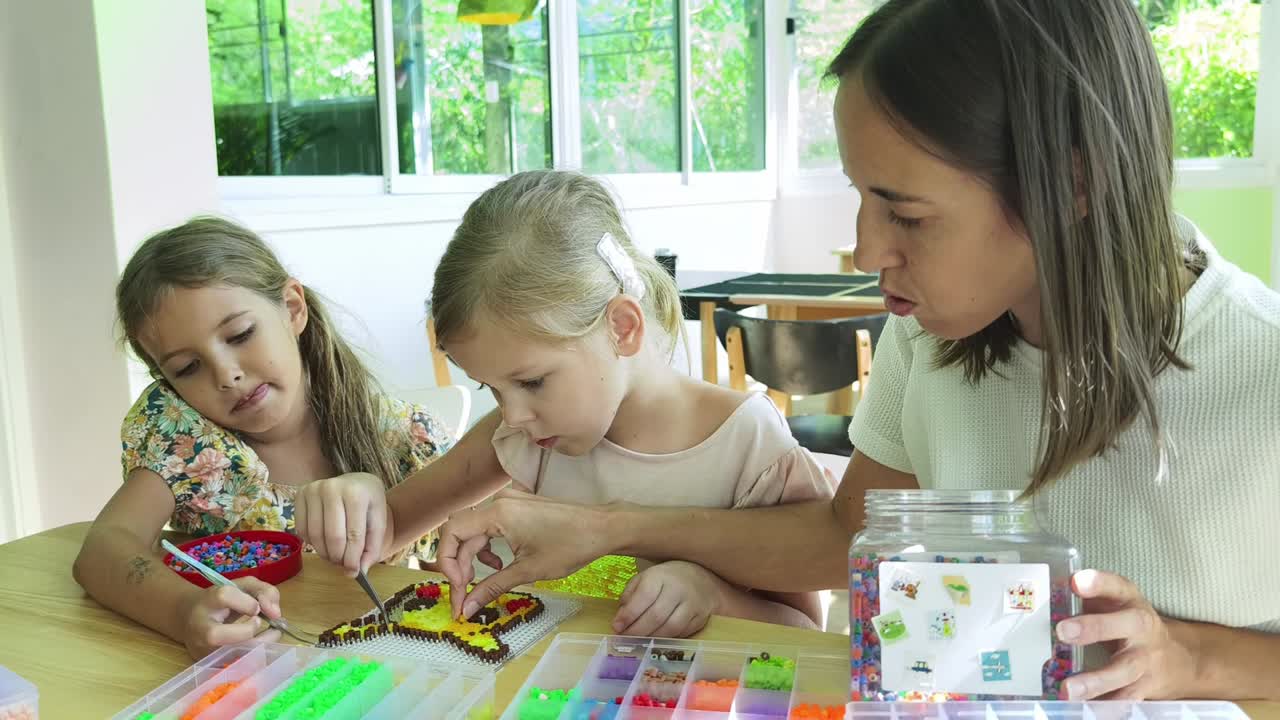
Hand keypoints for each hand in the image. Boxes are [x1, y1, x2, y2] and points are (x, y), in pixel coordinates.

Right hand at [177, 577, 281, 658]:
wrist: (192, 619)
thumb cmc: (223, 601)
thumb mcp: (243, 587)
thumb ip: (264, 592)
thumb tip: (276, 614)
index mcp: (207, 602)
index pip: (224, 597)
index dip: (246, 602)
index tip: (257, 607)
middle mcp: (201, 629)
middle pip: (215, 635)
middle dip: (247, 631)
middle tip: (260, 623)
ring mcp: (204, 651)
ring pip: (228, 656)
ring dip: (258, 646)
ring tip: (272, 634)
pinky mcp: (213, 665)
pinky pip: (239, 666)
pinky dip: (257, 656)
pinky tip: (264, 645)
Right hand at [294, 472, 389, 576]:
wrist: (357, 483)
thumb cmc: (369, 503)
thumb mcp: (378, 522)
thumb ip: (371, 548)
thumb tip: (359, 572)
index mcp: (356, 493)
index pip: (353, 534)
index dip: (353, 558)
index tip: (354, 572)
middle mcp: (332, 487)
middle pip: (333, 536)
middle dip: (338, 557)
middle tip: (343, 565)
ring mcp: (313, 490)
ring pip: (315, 535)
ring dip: (324, 553)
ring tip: (334, 556)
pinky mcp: (300, 495)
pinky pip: (302, 529)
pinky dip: (312, 542)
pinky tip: (323, 542)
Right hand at [437, 490, 611, 619]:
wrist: (603, 528)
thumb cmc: (570, 546)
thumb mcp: (528, 571)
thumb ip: (492, 587)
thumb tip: (466, 609)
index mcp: (498, 513)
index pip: (451, 532)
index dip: (446, 563)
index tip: (459, 589)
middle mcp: (499, 502)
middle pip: (460, 532)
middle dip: (458, 565)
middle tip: (465, 594)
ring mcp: (509, 501)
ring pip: (474, 530)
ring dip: (472, 557)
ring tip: (486, 578)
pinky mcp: (517, 506)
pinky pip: (489, 525)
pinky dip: (488, 547)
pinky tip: (500, 564)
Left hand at [612, 561, 719, 637]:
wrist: (701, 578)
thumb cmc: (666, 579)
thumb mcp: (645, 578)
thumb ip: (630, 595)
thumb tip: (620, 619)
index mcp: (662, 575)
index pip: (644, 596)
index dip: (629, 614)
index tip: (616, 626)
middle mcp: (679, 589)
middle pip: (656, 615)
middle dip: (637, 631)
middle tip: (624, 638)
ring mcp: (693, 604)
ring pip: (670, 628)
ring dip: (651, 638)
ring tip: (639, 640)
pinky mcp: (701, 618)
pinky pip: (682, 634)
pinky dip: (666, 639)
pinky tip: (656, 639)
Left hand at [1056, 569, 1197, 699]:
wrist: (1175, 658)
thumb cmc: (1126, 622)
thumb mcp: (1112, 602)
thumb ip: (1084, 597)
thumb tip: (1046, 589)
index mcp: (1130, 601)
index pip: (1116, 586)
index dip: (1098, 583)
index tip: (1075, 582)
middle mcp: (1141, 628)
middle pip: (1124, 626)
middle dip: (1093, 628)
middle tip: (1062, 631)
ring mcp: (1145, 660)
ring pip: (1123, 671)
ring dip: (1095, 681)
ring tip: (1067, 689)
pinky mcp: (1144, 688)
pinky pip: (1125, 700)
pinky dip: (1105, 708)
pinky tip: (1084, 712)